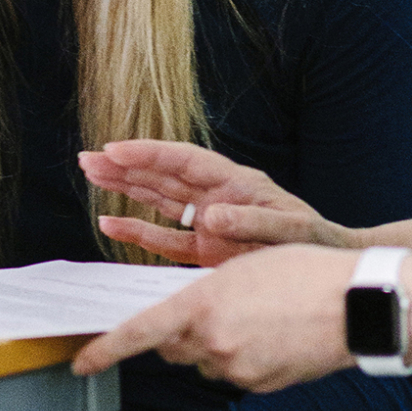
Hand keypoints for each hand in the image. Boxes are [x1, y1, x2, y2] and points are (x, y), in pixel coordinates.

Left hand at [73, 244, 358, 391]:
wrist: (357, 303)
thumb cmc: (305, 270)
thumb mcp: (243, 266)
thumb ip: (206, 296)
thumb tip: (188, 322)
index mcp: (203, 304)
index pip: (141, 332)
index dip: (106, 349)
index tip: (82, 361)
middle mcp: (214, 341)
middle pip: (174, 345)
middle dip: (181, 330)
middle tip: (212, 306)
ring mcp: (238, 368)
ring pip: (207, 359)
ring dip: (216, 341)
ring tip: (257, 313)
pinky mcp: (260, 383)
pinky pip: (235, 371)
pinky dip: (244, 354)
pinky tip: (272, 332)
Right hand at [79, 140, 354, 266]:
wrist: (324, 261)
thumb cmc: (311, 240)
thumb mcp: (288, 228)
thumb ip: (253, 220)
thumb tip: (213, 217)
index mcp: (234, 181)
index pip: (183, 161)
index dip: (149, 153)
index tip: (115, 149)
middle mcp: (216, 195)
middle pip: (163, 174)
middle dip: (125, 165)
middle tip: (87, 158)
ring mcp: (208, 221)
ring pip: (158, 199)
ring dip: (125, 187)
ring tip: (91, 175)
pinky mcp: (205, 248)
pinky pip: (164, 238)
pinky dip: (137, 230)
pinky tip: (111, 222)